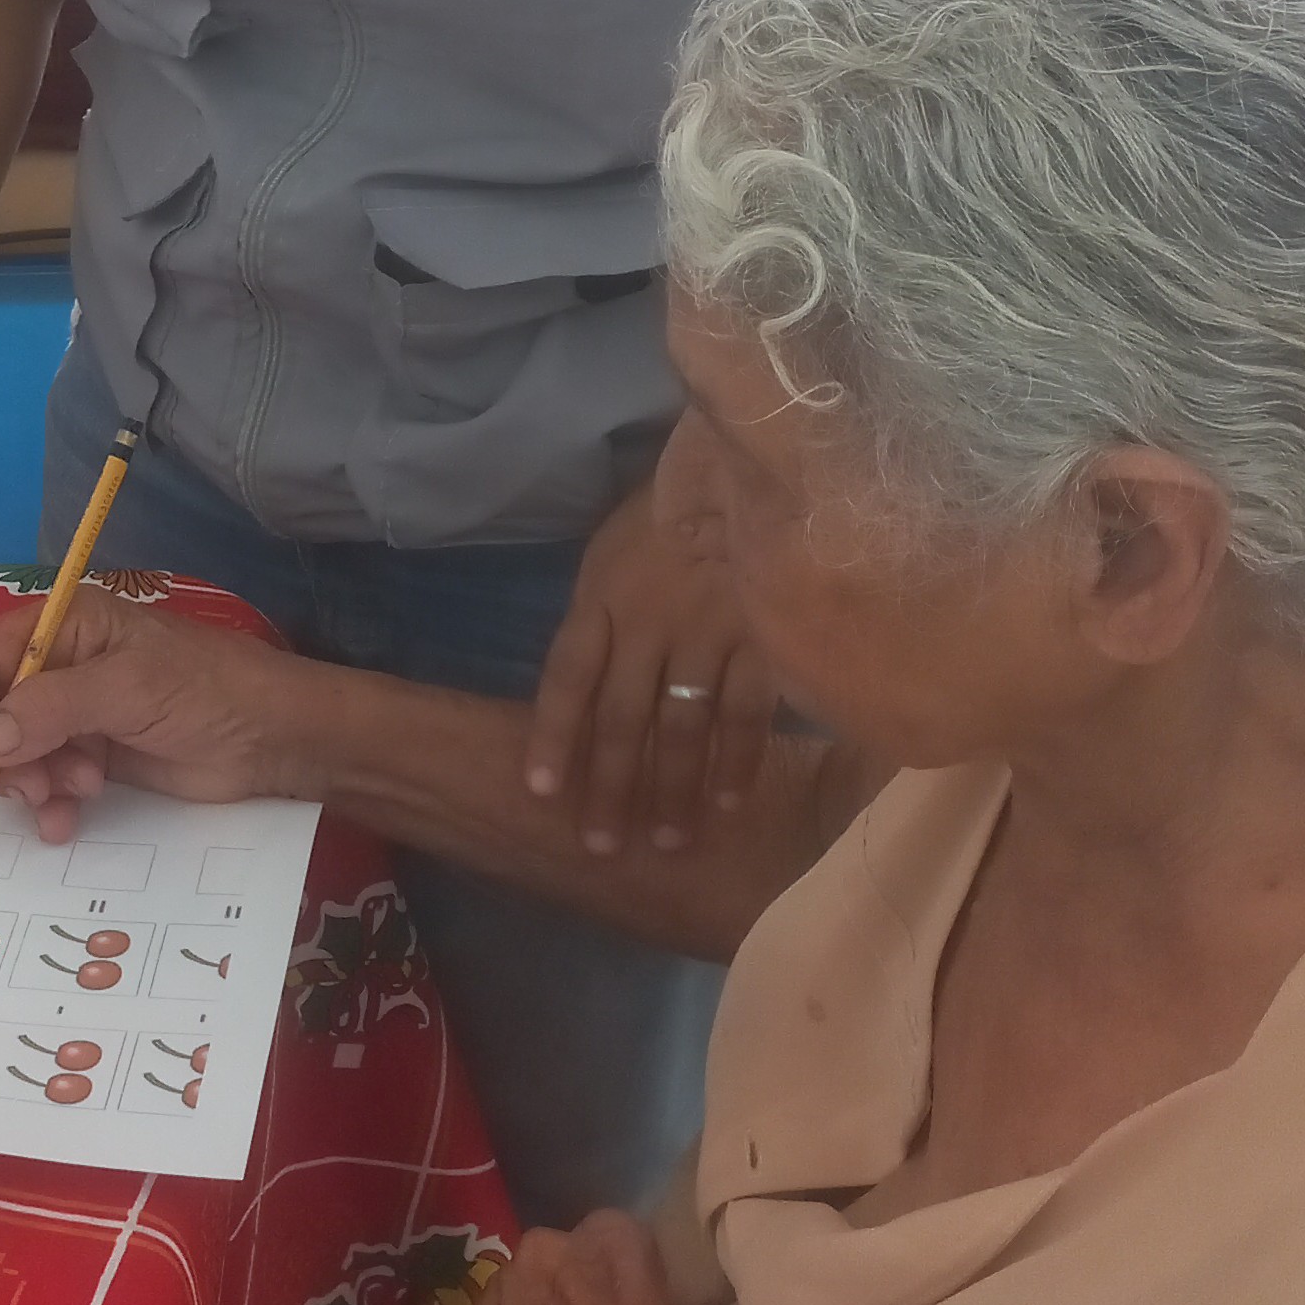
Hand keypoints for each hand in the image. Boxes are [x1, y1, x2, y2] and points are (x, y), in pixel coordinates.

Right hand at [0, 584, 318, 840]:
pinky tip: (67, 820)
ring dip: (32, 782)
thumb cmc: (206, 691)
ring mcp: (78, 713)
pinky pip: (49, 780)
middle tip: (32, 789)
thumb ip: (52, 709)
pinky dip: (50, 803)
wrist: (273, 739)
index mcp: (65, 625)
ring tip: (71, 797)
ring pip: (17, 752)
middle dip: (4, 754)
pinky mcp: (96, 754)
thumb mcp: (128, 689)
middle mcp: (62, 665)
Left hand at [524, 412, 779, 855]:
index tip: (541, 794)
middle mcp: (646, 622)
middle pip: (620, 719)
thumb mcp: (616, 550)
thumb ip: (604, 614)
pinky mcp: (763, 634)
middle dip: (610, 788)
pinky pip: (746, 711)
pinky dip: (736, 761)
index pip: (567, 678)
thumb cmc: (676, 506)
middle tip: (602, 848)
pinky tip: (728, 804)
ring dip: (671, 790)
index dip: (552, 738)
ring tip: (666, 842)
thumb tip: (590, 683)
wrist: (751, 456)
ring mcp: (707, 631)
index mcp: (602, 596)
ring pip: (681, 726)